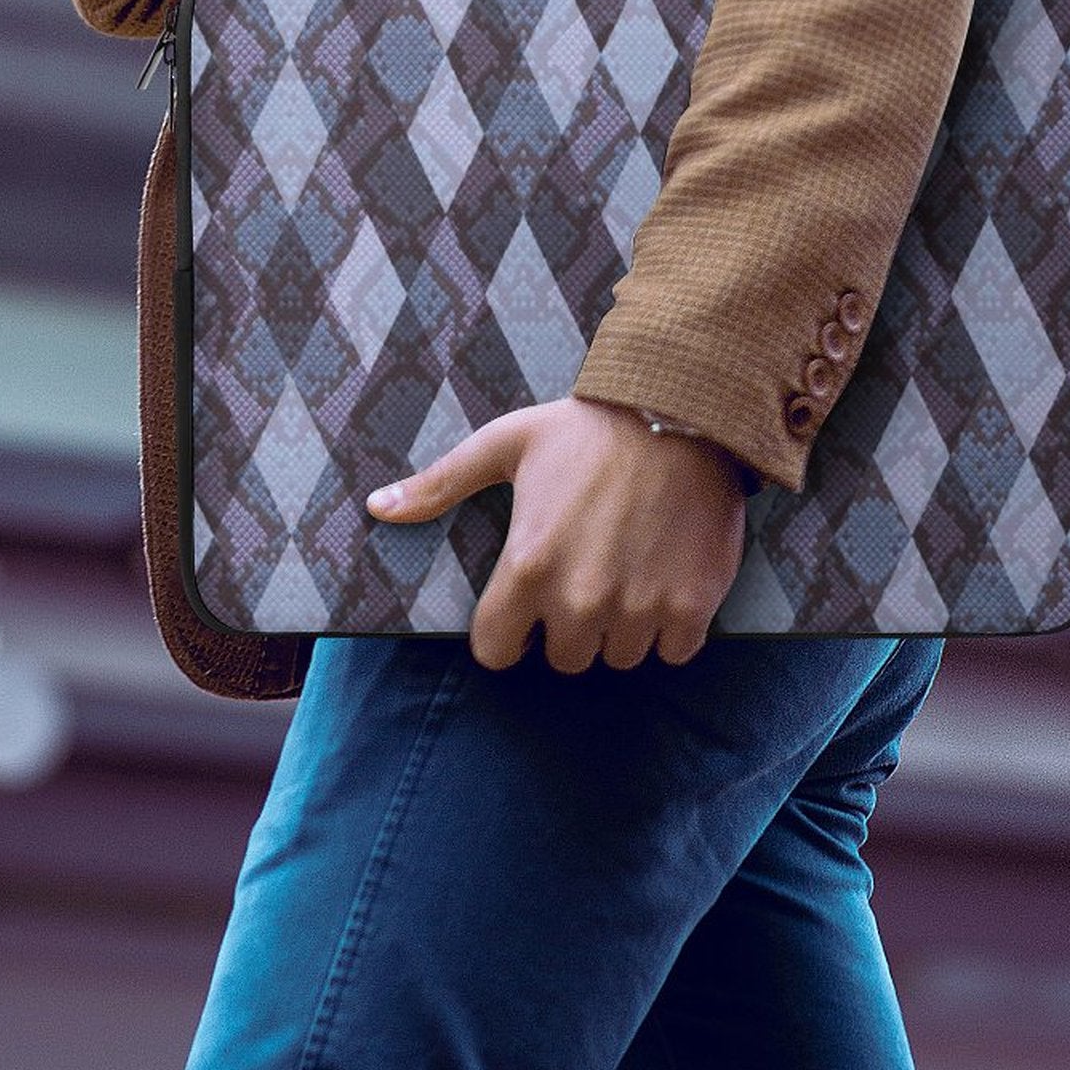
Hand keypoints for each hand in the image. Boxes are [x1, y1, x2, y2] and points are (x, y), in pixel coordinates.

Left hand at [365, 397, 749, 673]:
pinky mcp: (691, 606)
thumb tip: (378, 506)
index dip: (509, 631)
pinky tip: (669, 582)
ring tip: (631, 573)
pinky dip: (673, 627)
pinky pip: (673, 651)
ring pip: (620, 657)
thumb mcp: (505, 444)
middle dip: (571, 626)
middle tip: (589, 576)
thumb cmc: (587, 428)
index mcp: (527, 568)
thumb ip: (441, 483)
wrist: (681, 410)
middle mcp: (580, 600)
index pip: (497, 651)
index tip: (527, 607)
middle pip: (565, 658)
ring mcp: (639, 607)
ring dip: (623, 628)